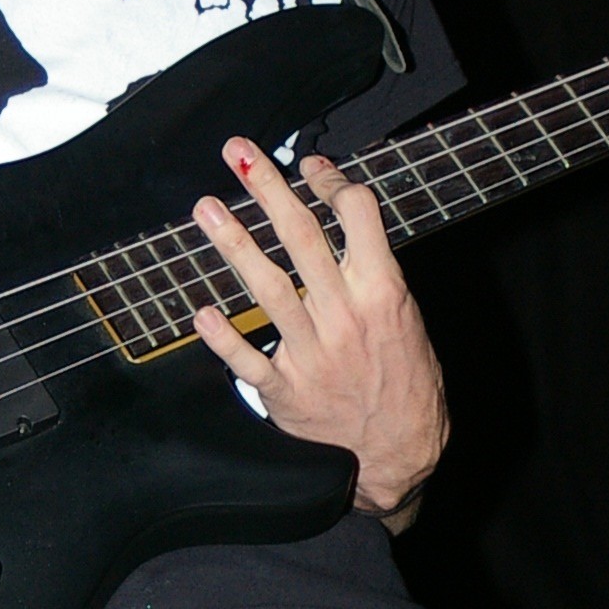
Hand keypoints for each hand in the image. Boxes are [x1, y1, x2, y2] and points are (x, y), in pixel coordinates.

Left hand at [190, 137, 447, 521]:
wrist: (400, 456)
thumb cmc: (408, 383)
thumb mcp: (408, 319)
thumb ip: (376, 273)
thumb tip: (346, 225)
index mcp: (383, 294)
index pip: (356, 216)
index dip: (330, 182)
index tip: (309, 166)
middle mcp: (344, 317)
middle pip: (301, 237)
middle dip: (267, 188)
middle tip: (238, 152)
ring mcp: (311, 353)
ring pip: (265, 287)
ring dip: (232, 243)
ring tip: (204, 208)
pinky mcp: (285, 390)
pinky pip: (246, 359)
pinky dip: (221, 336)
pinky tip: (200, 311)